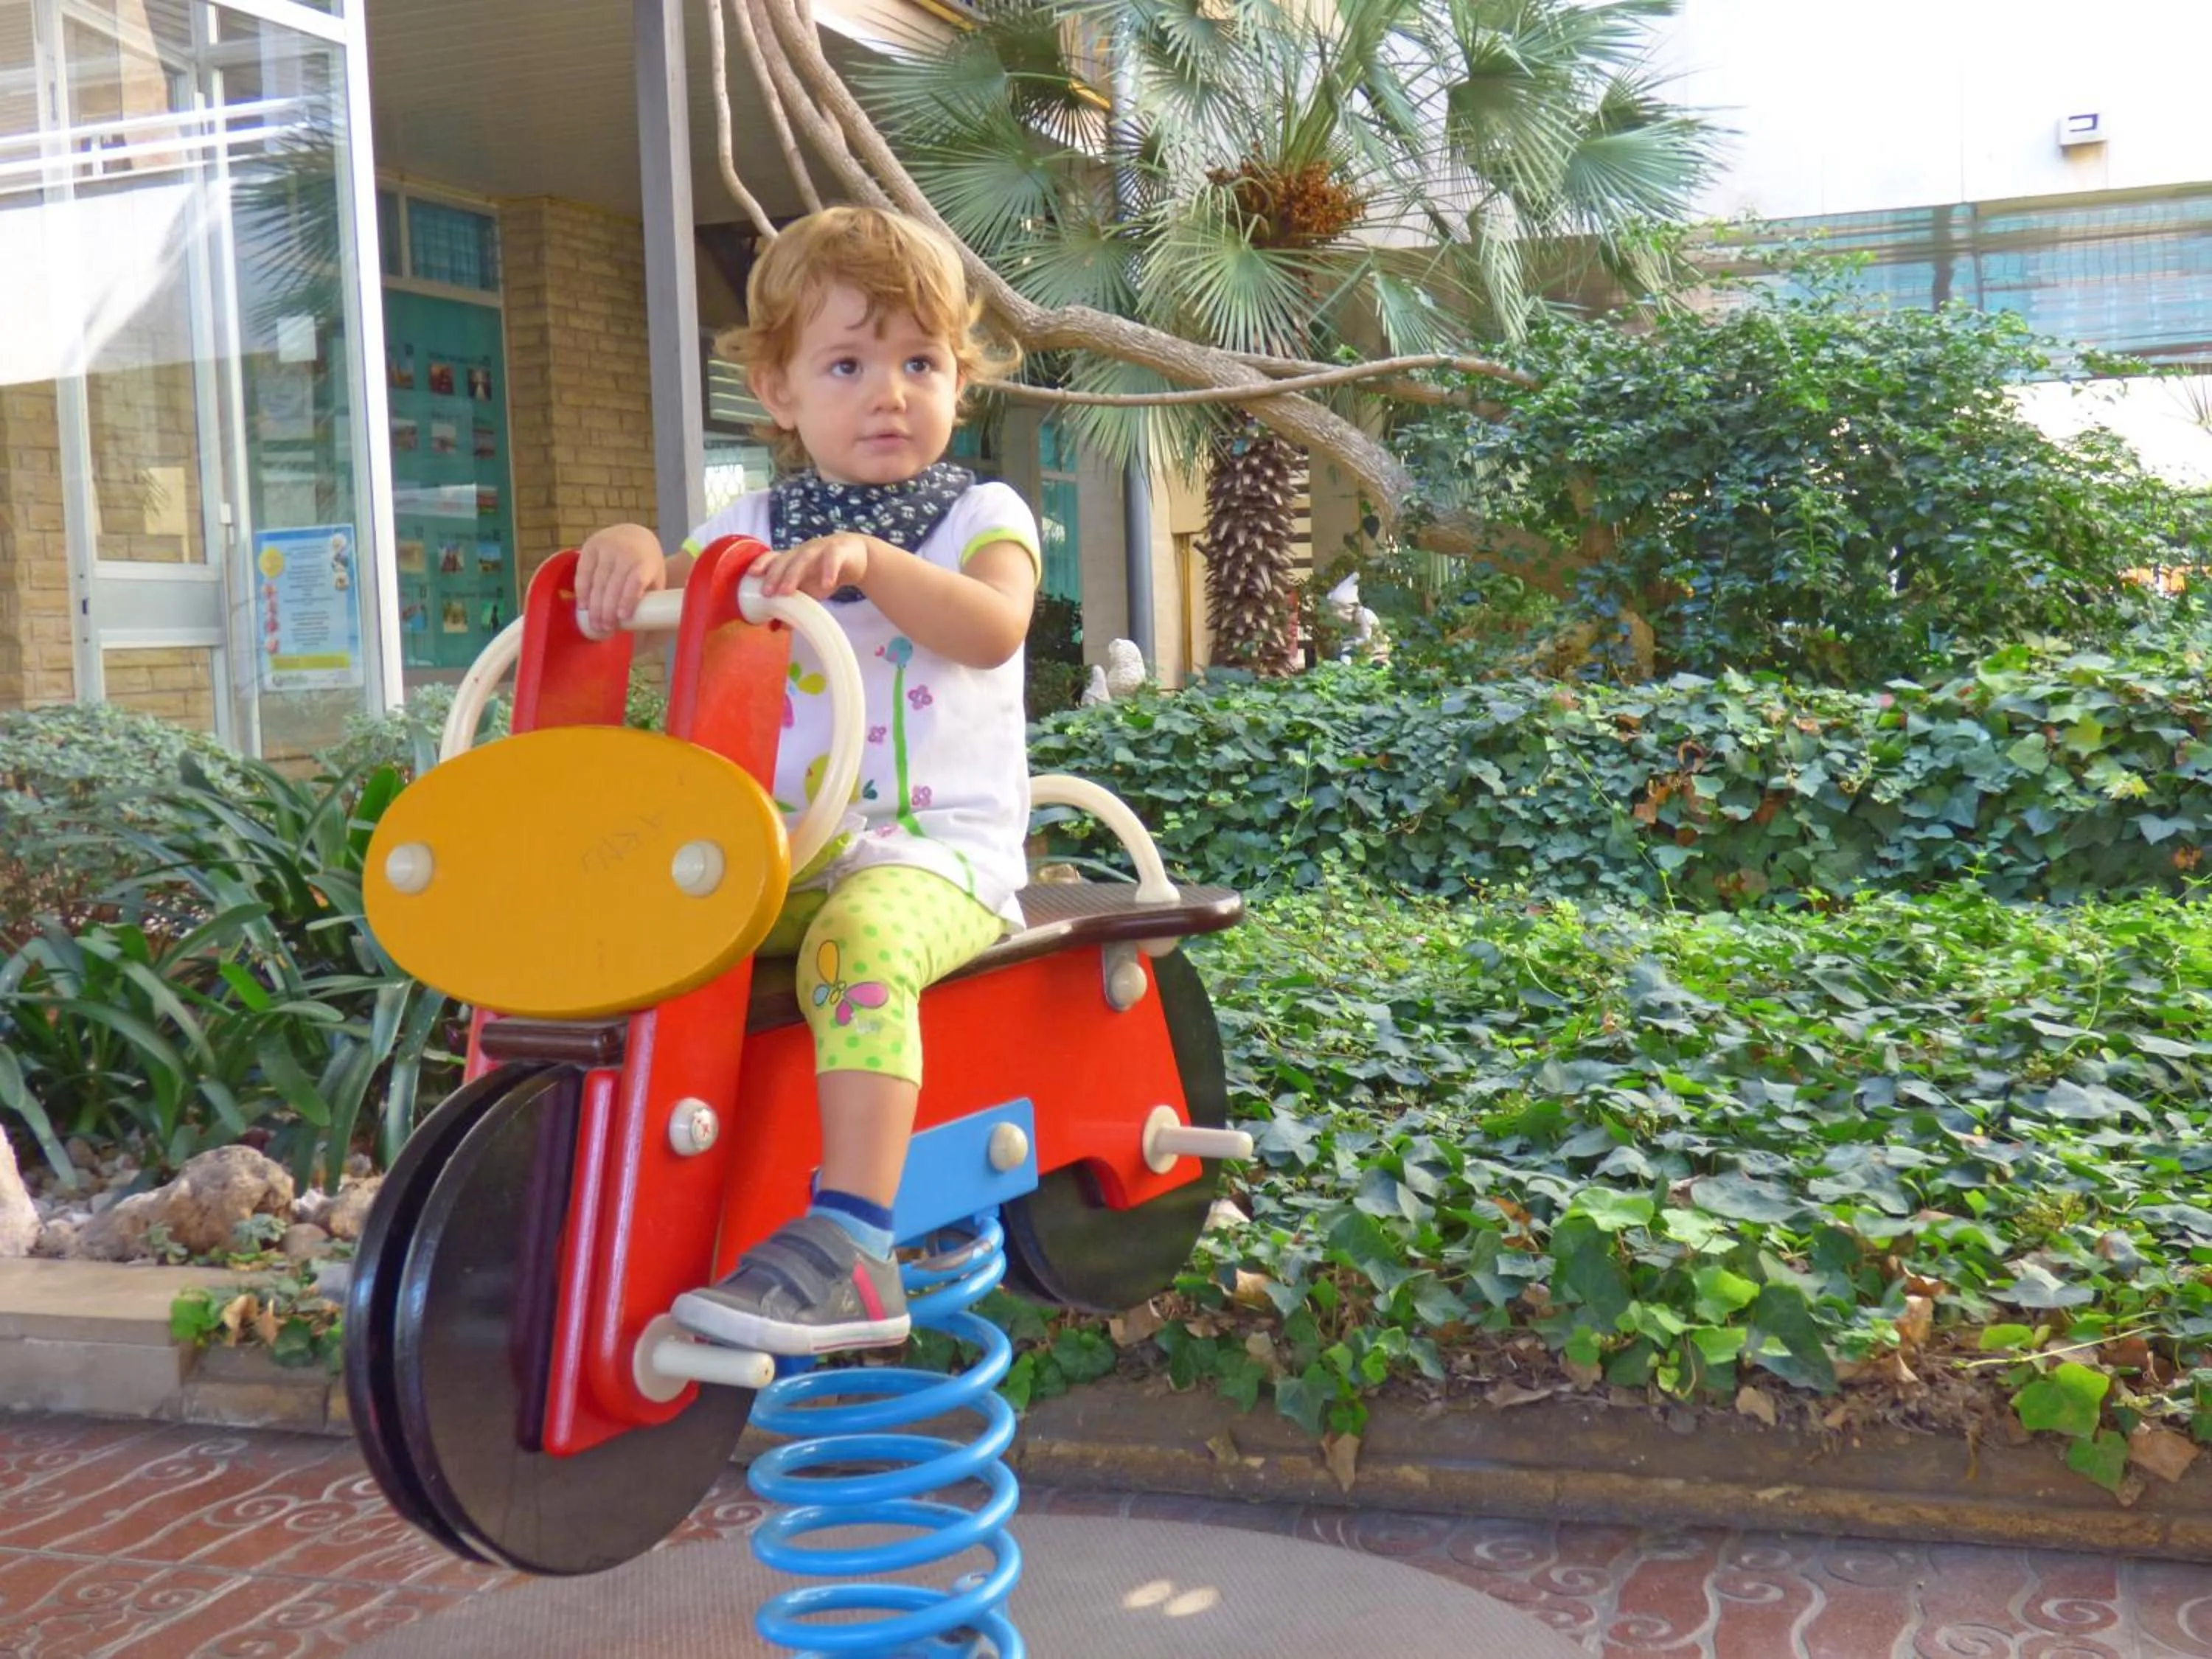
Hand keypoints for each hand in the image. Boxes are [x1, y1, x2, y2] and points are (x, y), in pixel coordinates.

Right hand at [575, 524, 667, 637]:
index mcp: (645, 561)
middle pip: (613, 585)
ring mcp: (606, 548)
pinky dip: (582, 591)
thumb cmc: (646, 564)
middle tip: (605, 628)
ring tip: (595, 623)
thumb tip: (645, 633)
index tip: (623, 617)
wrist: (635, 535)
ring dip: (594, 605)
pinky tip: (583, 606)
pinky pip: (583, 572)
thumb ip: (651, 599)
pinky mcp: (591, 546)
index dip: (628, 599)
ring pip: (597, 581)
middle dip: (607, 609)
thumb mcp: (655, 578)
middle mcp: (625, 552)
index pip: (636, 581)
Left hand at [755, 533, 877, 600]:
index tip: (751, 576)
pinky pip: (832, 559)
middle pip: (785, 560)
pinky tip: (826, 584)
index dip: (761, 564)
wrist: (855, 556)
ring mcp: (820, 549)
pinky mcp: (839, 551)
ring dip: (793, 574)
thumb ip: (793, 606)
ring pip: (804, 558)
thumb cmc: (824, 573)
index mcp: (792, 559)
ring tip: (787, 592)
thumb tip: (777, 627)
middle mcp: (802, 552)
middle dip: (774, 575)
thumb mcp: (809, 591)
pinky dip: (829, 571)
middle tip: (767, 593)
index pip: (772, 557)